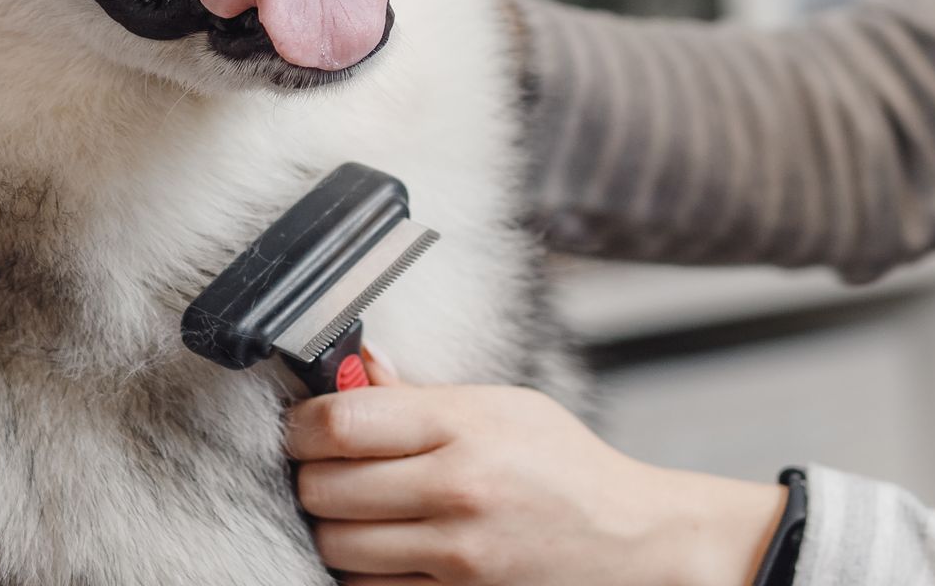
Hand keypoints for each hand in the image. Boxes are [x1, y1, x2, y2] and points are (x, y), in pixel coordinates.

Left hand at [286, 364, 783, 585]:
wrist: (633, 542)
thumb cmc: (567, 467)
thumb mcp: (502, 406)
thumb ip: (419, 395)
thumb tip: (356, 368)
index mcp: (464, 427)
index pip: (339, 423)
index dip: (301, 424)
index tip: (303, 426)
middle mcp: (457, 490)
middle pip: (323, 487)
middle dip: (311, 475)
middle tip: (325, 466)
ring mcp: (456, 554)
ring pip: (336, 544)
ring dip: (332, 526)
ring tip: (356, 507)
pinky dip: (361, 569)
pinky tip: (383, 546)